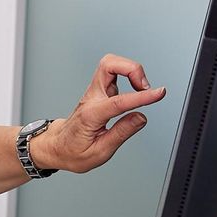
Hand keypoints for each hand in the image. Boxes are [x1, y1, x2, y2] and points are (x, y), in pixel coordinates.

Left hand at [31, 54, 165, 173]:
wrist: (57, 147)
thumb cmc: (73, 152)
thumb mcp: (99, 152)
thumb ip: (121, 133)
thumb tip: (141, 117)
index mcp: (90, 115)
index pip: (118, 101)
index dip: (142, 96)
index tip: (159, 93)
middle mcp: (91, 98)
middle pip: (108, 64)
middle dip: (132, 69)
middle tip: (144, 87)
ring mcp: (94, 92)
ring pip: (110, 64)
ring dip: (130, 69)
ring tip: (142, 88)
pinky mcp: (99, 91)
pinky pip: (114, 72)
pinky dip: (128, 74)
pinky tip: (135, 89)